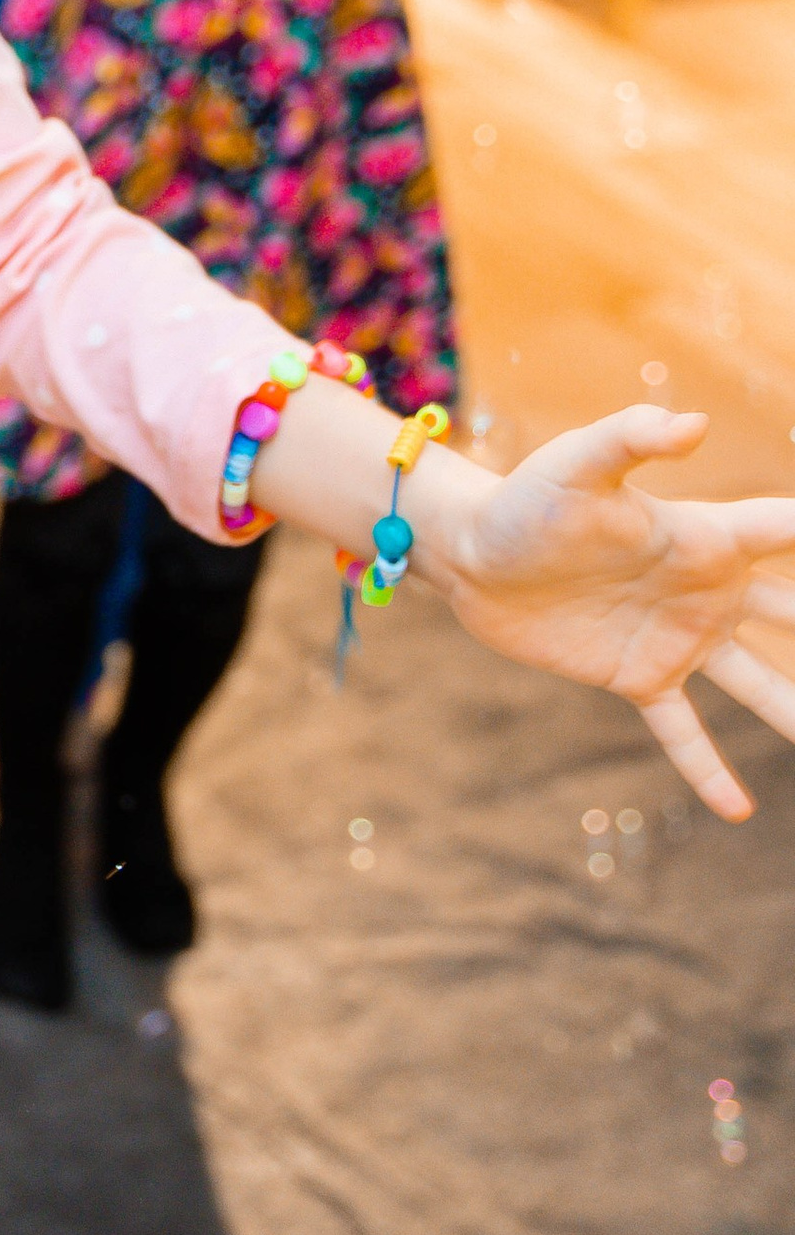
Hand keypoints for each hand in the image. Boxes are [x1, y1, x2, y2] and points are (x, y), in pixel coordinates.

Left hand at [419, 407, 794, 819]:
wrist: (471, 553)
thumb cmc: (526, 499)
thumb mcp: (577, 465)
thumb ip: (632, 439)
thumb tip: (693, 423)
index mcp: (706, 538)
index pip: (789, 535)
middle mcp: (706, 591)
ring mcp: (676, 637)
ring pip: (758, 683)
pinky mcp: (636, 676)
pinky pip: (684, 732)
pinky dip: (710, 769)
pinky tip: (740, 811)